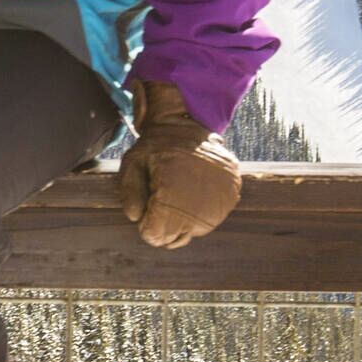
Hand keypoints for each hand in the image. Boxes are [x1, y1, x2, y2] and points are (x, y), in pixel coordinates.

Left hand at [117, 78, 241, 248]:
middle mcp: (200, 202)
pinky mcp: (231, 196)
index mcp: (172, 194)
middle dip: (164, 223)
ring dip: (183, 218)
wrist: (189, 124)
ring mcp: (219, 201)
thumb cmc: (156, 146)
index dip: (146, 222)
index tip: (148, 201)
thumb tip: (136, 218)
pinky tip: (193, 189)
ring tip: (179, 189)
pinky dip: (200, 211)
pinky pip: (210, 219)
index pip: (154, 236)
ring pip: (193, 231)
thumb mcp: (132, 163)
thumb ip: (129, 194)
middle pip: (175, 237)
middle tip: (163, 194)